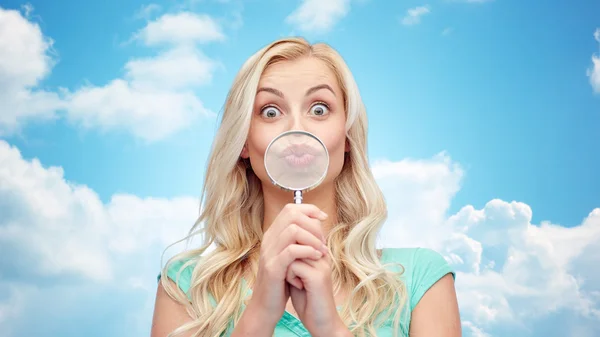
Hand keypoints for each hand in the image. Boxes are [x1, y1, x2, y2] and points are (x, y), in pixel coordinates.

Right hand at [246, 203, 328, 327]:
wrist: (266, 307)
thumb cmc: (281, 282)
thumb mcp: (290, 257)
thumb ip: (299, 241)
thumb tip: (317, 224)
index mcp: (273, 235)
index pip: (290, 209)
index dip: (309, 209)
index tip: (324, 218)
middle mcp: (269, 240)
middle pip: (292, 215)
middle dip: (313, 224)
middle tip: (323, 240)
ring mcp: (269, 253)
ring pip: (292, 230)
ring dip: (313, 238)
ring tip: (322, 250)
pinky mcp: (273, 268)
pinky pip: (292, 251)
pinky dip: (308, 251)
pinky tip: (318, 257)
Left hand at [286, 249, 349, 336]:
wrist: (321, 321)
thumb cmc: (308, 299)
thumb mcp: (298, 273)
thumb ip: (293, 257)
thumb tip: (279, 243)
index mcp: (320, 252)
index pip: (300, 235)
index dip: (288, 249)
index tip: (290, 267)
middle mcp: (323, 255)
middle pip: (294, 243)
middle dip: (287, 258)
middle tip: (293, 275)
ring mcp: (322, 265)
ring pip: (292, 252)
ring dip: (287, 268)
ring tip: (296, 281)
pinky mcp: (318, 276)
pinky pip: (293, 265)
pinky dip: (289, 276)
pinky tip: (297, 286)